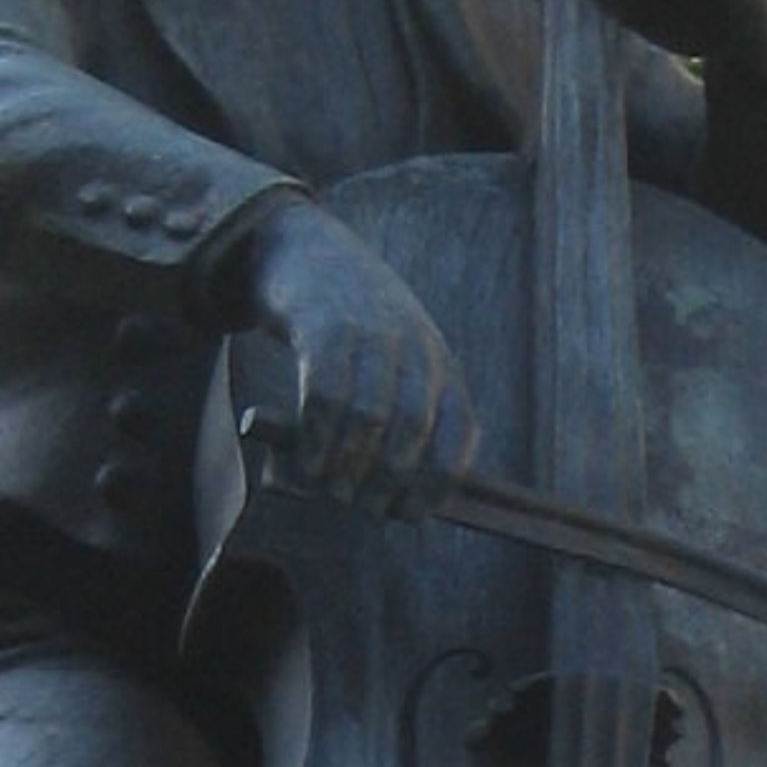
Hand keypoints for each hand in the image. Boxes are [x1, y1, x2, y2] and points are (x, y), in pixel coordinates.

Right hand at [234, 195, 477, 512]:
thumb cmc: (355, 327)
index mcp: (442, 364)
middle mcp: (416, 347)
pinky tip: (308, 463)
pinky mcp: (327, 328)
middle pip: (413, 429)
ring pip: (369, 417)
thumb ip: (403, 417)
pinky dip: (318, 439)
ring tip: (330, 491)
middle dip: (388, 480)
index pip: (459, 431)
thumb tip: (392, 497)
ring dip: (348, 465)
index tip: (410, 514)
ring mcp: (373, 334)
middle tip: (361, 508)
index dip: (438, 481)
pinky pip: (326, 396)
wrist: (311, 252)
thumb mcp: (398, 361)